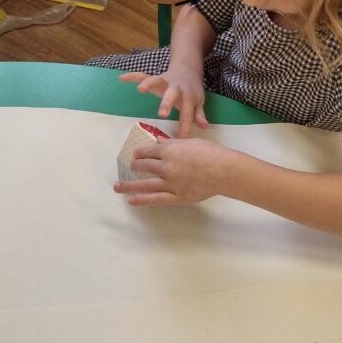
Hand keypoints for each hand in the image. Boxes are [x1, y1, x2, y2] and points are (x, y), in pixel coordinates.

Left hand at [113, 138, 233, 205]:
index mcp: (170, 151)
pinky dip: (142, 200)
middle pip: (145, 166)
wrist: (223, 170)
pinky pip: (156, 199)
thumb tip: (157, 142)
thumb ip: (172, 143)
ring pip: (145, 184)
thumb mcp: (191, 142)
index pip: (149, 151)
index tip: (136, 154)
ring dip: (129, 185)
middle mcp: (166, 167)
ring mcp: (170, 183)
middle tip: (131, 166)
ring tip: (117, 187)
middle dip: (136, 165)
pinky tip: (131, 200)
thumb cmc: (211, 153)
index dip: (141, 152)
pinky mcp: (176, 197)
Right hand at [119, 67, 208, 137]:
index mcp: (188, 97)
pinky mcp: (156, 78)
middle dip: (166, 103)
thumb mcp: (199, 101)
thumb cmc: (192, 90)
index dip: (184, 128)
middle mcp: (176, 88)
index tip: (180, 141)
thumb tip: (204, 126)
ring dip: (149, 84)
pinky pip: (143, 75)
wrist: (188, 69)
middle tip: (162, 114)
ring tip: (140, 89)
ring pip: (157, 81)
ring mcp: (165, 81)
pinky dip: (133, 76)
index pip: (187, 114)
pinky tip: (122, 79)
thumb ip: (199, 114)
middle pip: (171, 95)